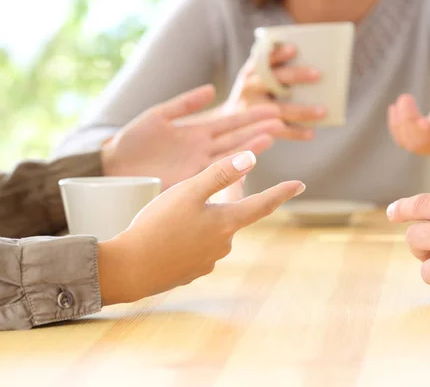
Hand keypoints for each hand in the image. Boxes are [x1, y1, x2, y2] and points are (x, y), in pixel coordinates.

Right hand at [98, 151, 305, 304]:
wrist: (129, 269)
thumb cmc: (158, 226)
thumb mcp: (188, 192)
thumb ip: (220, 174)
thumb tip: (251, 157)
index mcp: (226, 223)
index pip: (263, 204)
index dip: (282, 192)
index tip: (300, 184)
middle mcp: (223, 244)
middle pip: (230, 215)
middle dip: (222, 201)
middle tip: (199, 190)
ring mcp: (207, 261)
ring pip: (211, 231)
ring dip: (201, 221)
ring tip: (172, 215)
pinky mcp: (191, 272)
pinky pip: (195, 248)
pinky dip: (187, 238)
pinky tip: (167, 236)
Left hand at [101, 85, 286, 189]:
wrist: (112, 169)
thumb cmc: (131, 141)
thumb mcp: (158, 116)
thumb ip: (185, 104)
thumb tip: (212, 90)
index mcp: (195, 131)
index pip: (228, 121)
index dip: (249, 115)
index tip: (271, 109)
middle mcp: (201, 149)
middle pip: (235, 137)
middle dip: (258, 128)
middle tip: (282, 118)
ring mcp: (198, 166)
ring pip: (230, 154)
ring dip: (251, 145)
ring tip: (273, 134)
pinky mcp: (190, 181)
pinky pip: (216, 172)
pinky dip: (233, 166)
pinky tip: (250, 160)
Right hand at [226, 44, 324, 139]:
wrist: (230, 123)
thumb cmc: (254, 95)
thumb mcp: (256, 78)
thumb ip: (274, 69)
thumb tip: (310, 61)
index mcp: (251, 72)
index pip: (265, 58)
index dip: (279, 53)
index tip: (294, 48)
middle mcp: (249, 87)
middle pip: (275, 80)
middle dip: (297, 76)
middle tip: (318, 74)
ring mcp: (251, 108)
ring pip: (280, 108)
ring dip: (302, 110)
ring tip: (323, 111)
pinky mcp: (256, 127)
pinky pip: (280, 130)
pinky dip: (296, 132)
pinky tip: (311, 133)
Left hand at [388, 85, 429, 154]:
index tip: (420, 120)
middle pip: (421, 142)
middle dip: (408, 121)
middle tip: (405, 97)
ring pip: (409, 142)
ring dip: (399, 122)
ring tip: (402, 99)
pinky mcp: (420, 141)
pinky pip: (403, 139)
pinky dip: (395, 125)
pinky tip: (393, 108)